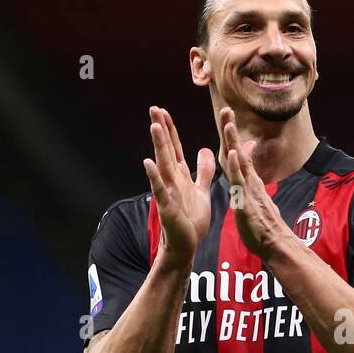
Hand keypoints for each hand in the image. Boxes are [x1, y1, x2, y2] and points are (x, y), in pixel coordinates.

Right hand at [143, 106, 214, 266]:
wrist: (187, 244)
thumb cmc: (192, 218)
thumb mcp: (202, 190)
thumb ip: (204, 171)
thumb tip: (205, 150)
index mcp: (180, 175)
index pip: (175, 147)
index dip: (170, 129)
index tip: (162, 110)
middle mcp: (172, 180)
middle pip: (167, 150)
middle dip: (161, 129)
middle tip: (154, 108)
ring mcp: (168, 191)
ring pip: (163, 164)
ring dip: (159, 145)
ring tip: (153, 126)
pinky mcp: (167, 206)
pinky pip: (160, 189)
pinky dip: (154, 176)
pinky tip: (148, 163)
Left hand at [220, 107, 291, 260]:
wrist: (275, 244)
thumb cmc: (262, 225)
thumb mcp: (254, 198)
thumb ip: (251, 181)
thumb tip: (251, 173)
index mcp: (248, 181)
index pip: (237, 153)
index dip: (230, 135)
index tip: (225, 116)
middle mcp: (249, 182)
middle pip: (238, 150)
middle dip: (231, 130)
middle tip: (225, 108)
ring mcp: (248, 190)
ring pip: (239, 162)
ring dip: (233, 141)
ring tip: (228, 122)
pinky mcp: (246, 202)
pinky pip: (240, 183)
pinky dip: (236, 166)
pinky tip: (233, 153)